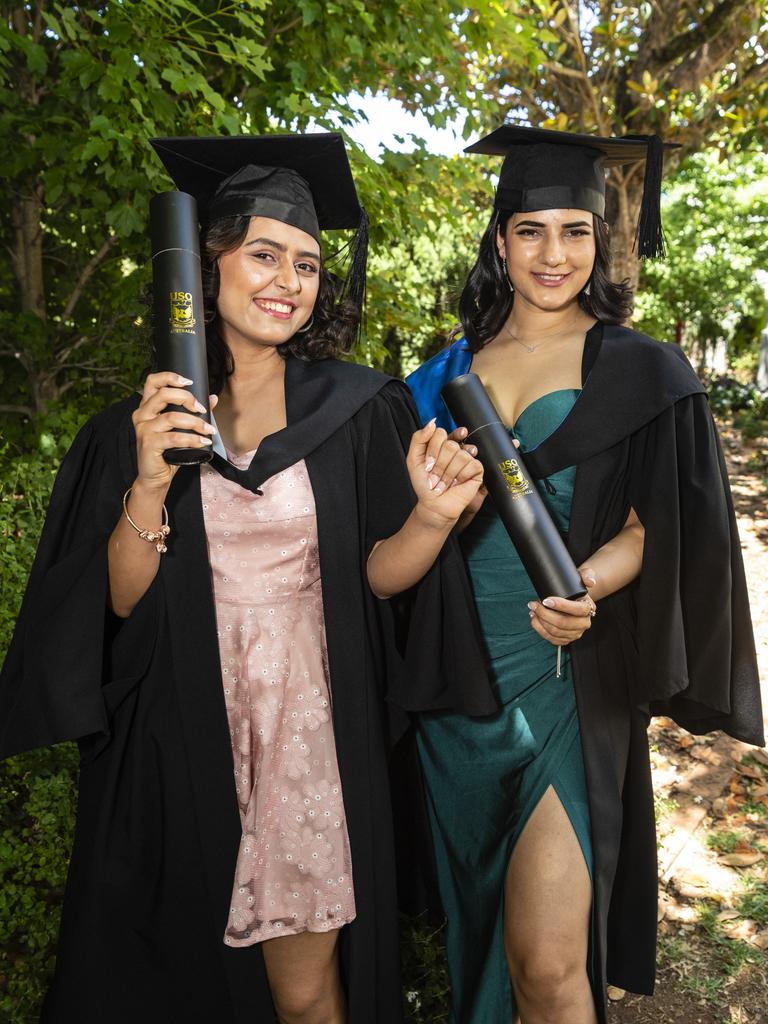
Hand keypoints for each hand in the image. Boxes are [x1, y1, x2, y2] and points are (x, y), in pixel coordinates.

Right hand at [132, 373, 217, 492]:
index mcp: (147, 407)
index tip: (189, 382)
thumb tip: (213, 398)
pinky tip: (203, 442)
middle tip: (202, 409)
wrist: (155, 476)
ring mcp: (144, 429)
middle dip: (187, 398)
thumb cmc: (167, 451)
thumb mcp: (180, 429)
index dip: (170, 377)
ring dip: (195, 422)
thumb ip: (194, 412)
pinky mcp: (148, 443)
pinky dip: (192, 439)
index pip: (152, 382)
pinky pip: (174, 437)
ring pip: (172, 417)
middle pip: (163, 394)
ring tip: (209, 430)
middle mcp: (142, 414)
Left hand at [406, 419, 483, 526]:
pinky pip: (472, 464)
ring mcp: (467, 458)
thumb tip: (433, 422)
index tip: (428, 464)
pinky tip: (458, 483)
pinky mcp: (477, 469)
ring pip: (461, 455)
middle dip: (439, 465)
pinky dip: (461, 476)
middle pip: (450, 445)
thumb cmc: (424, 484)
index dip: (433, 450)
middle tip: (435, 476)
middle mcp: (456, 448)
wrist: (434, 504)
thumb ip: (419, 438)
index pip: (440, 433)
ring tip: (445, 483)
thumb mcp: (413, 459)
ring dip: (448, 474)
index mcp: (441, 444)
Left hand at [528, 568, 596, 646]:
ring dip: (540, 622)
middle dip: (545, 614)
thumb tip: (590, 582)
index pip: (577, 610)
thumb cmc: (576, 587)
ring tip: (532, 610)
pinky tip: (534, 620)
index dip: (560, 606)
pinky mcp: (566, 639)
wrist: (574, 598)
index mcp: (589, 608)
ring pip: (555, 632)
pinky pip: (552, 639)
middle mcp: (584, 623)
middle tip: (533, 604)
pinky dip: (540, 630)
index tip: (545, 600)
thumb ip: (587, 575)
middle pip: (563, 623)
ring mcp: (575, 633)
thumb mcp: (583, 577)